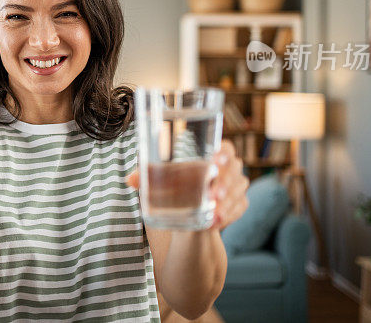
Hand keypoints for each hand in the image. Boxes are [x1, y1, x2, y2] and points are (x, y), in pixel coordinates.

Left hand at [125, 139, 248, 229]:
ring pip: (240, 189)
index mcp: (211, 158)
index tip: (214, 161)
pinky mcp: (238, 206)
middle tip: (213, 193)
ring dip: (228, 199)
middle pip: (236, 168)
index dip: (224, 153)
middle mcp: (227, 170)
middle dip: (226, 180)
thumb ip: (149, 178)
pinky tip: (217, 221)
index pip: (226, 148)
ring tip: (214, 210)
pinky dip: (230, 214)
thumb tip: (130, 179)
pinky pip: (240, 208)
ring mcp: (235, 189)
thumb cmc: (177, 192)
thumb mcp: (165, 184)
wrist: (189, 221)